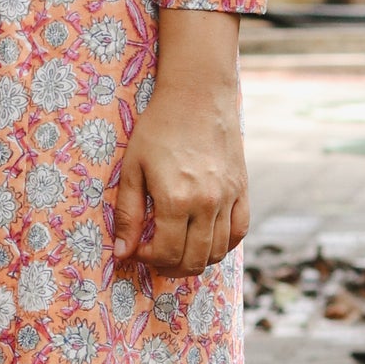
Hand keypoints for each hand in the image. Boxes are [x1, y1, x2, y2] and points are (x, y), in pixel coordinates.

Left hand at [112, 12, 247, 277]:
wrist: (197, 96)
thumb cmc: (158, 128)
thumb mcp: (132, 168)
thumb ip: (128, 214)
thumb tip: (122, 253)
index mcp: (175, 199)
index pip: (166, 254)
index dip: (149, 260)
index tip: (138, 251)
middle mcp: (206, 204)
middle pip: (193, 260)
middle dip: (170, 268)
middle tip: (155, 258)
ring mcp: (228, 198)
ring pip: (218, 252)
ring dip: (196, 261)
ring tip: (177, 252)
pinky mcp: (242, 190)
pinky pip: (239, 232)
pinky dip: (224, 246)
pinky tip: (205, 241)